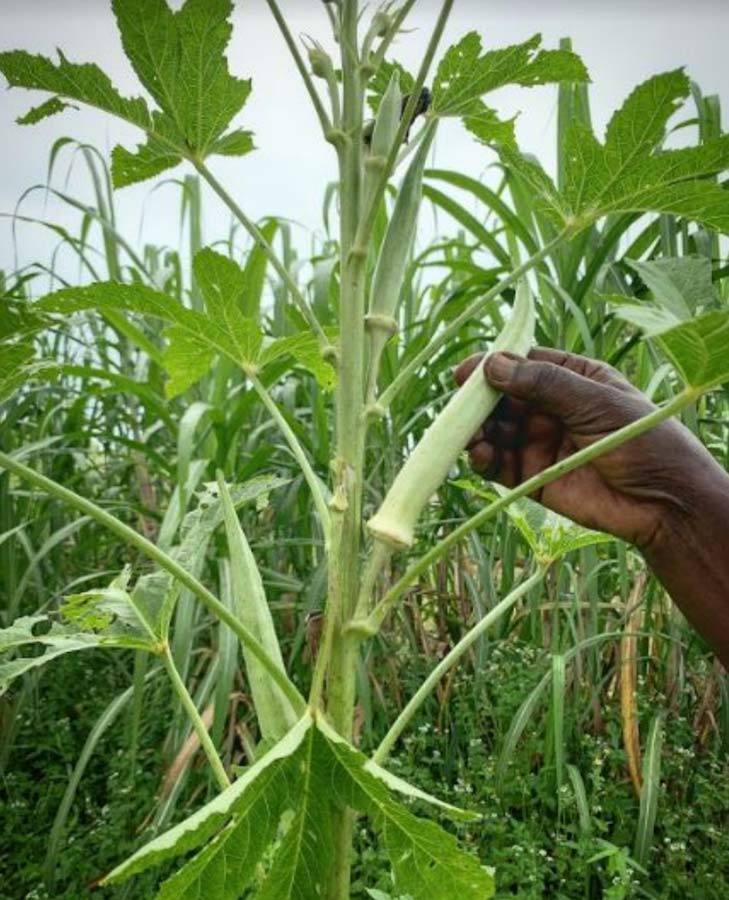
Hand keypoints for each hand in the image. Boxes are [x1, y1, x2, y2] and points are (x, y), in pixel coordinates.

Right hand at [454, 347, 722, 550]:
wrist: (664, 503)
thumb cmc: (644, 440)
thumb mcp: (596, 402)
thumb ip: (545, 384)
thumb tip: (494, 365)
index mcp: (572, 380)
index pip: (523, 365)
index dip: (492, 367)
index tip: (465, 374)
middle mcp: (551, 409)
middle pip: (501, 399)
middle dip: (478, 404)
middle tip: (460, 411)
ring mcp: (540, 443)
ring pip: (494, 432)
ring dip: (476, 433)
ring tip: (470, 437)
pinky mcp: (532, 478)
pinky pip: (498, 465)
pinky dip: (483, 460)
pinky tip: (479, 456)